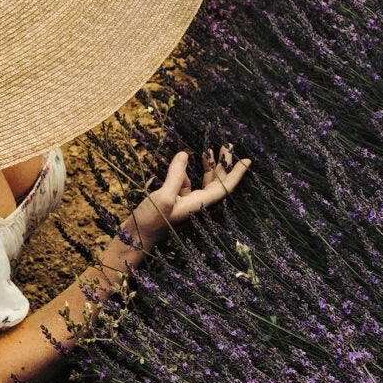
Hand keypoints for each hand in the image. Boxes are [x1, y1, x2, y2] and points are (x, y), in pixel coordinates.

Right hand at [133, 142, 250, 244]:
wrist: (135, 237)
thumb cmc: (151, 222)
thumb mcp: (164, 197)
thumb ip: (176, 175)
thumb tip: (184, 154)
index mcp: (199, 204)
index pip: (224, 187)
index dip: (236, 174)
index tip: (247, 160)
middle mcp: (197, 204)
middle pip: (217, 182)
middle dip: (223, 164)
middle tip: (227, 146)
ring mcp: (186, 202)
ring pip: (203, 181)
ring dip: (207, 166)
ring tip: (209, 149)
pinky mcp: (175, 201)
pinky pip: (186, 184)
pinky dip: (186, 172)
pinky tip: (182, 163)